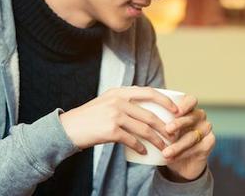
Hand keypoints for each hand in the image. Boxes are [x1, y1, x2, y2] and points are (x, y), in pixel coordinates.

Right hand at [59, 86, 178, 154]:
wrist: (67, 128)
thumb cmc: (89, 117)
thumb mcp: (107, 101)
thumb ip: (124, 102)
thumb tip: (147, 109)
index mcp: (120, 91)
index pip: (149, 92)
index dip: (166, 101)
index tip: (177, 110)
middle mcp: (118, 100)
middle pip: (150, 115)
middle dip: (165, 127)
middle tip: (174, 135)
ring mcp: (114, 115)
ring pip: (144, 129)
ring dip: (156, 140)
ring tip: (163, 147)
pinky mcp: (110, 130)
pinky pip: (132, 140)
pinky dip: (140, 147)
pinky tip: (144, 152)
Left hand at [161, 94, 214, 181]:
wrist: (180, 165)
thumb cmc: (168, 142)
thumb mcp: (160, 130)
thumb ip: (155, 120)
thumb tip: (142, 115)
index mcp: (189, 109)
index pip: (191, 100)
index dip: (185, 104)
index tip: (174, 112)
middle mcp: (200, 117)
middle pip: (192, 117)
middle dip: (179, 123)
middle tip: (167, 129)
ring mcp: (206, 129)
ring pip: (193, 135)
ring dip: (178, 145)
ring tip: (165, 153)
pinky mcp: (210, 143)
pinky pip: (197, 147)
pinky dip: (183, 154)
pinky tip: (172, 158)